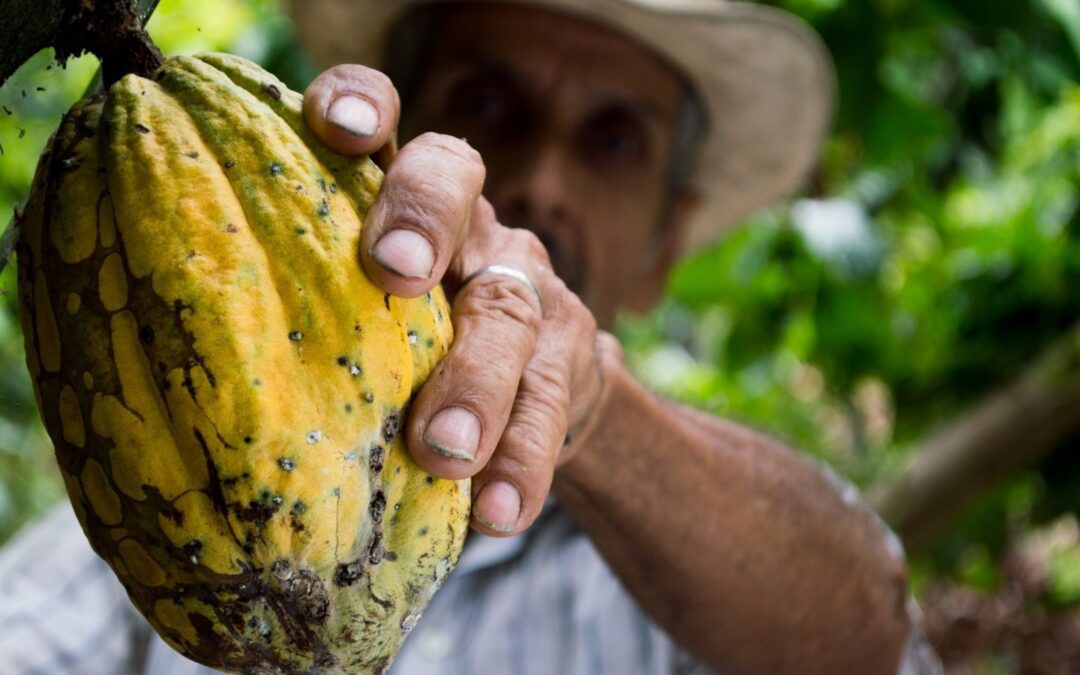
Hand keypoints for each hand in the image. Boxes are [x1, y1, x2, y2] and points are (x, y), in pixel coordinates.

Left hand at [304, 65, 609, 535]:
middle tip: (392, 273)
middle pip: (455, 182)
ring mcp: (526, 286)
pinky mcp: (570, 357)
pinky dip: (523, 460)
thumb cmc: (409, 353)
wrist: (536, 395)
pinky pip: (551, 404)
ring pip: (509, 308)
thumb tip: (170, 376)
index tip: (333, 127)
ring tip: (445, 452)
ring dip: (477, 381)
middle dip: (423, 218)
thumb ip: (305, 313)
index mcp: (397, 201)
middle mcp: (467, 225)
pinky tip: (499, 512)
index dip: (361, 104)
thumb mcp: (358, 318)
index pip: (384, 120)